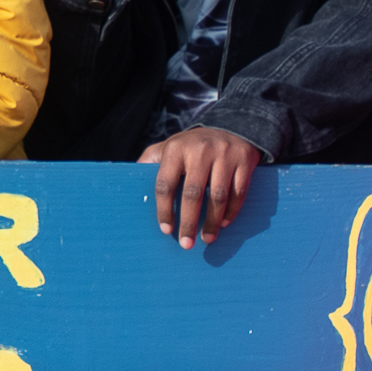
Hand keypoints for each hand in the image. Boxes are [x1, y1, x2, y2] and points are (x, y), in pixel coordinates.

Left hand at [139, 124, 263, 248]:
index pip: (165, 184)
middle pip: (193, 194)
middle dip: (189, 223)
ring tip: (207, 238)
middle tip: (186, 244)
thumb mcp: (169, 146)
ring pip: (219, 196)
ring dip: (212, 222)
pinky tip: (224, 223)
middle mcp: (200, 150)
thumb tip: (127, 182)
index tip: (166, 230)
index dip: (164, 210)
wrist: (232, 126)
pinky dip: (232, 211)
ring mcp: (224, 154)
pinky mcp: (245, 160)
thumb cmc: (192, 146)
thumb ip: (150, 161)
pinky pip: (239, 192)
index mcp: (176, 149)